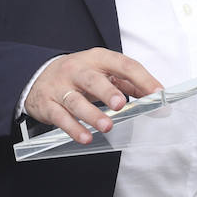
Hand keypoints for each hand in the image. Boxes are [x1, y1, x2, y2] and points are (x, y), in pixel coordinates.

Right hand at [24, 48, 162, 144]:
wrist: (38, 76)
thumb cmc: (79, 75)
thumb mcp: (102, 72)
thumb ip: (128, 83)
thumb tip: (154, 96)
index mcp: (97, 59)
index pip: (123, 65)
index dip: (142, 79)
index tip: (157, 93)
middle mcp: (77, 70)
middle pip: (93, 80)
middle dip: (107, 92)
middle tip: (120, 104)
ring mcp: (61, 87)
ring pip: (76, 101)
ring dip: (92, 115)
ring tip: (107, 126)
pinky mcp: (48, 104)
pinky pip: (60, 118)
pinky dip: (73, 128)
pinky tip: (85, 137)